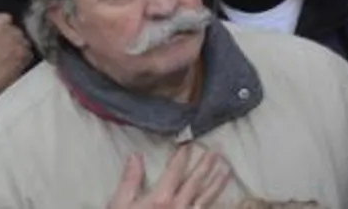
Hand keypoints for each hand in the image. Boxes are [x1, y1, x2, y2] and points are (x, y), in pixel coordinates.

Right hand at [107, 147, 231, 208]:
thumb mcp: (119, 206)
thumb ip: (130, 181)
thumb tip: (136, 156)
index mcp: (160, 199)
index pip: (175, 171)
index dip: (182, 156)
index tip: (189, 144)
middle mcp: (178, 206)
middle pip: (195, 182)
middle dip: (206, 166)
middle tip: (217, 152)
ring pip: (206, 198)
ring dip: (217, 183)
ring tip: (227, 170)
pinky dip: (215, 205)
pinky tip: (224, 200)